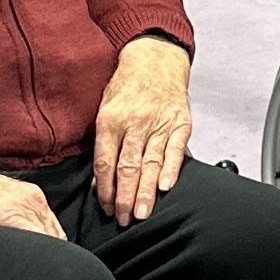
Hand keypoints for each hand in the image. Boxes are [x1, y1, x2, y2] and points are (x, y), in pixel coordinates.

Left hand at [92, 35, 192, 222]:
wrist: (154, 60)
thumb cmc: (126, 88)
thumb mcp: (104, 110)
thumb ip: (103, 146)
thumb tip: (100, 182)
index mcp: (110, 121)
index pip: (105, 162)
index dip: (105, 189)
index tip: (107, 207)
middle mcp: (134, 123)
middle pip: (127, 167)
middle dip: (125, 197)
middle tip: (124, 219)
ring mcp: (158, 123)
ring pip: (150, 164)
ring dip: (145, 192)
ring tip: (142, 213)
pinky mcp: (179, 123)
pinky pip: (174, 150)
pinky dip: (170, 170)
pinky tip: (165, 187)